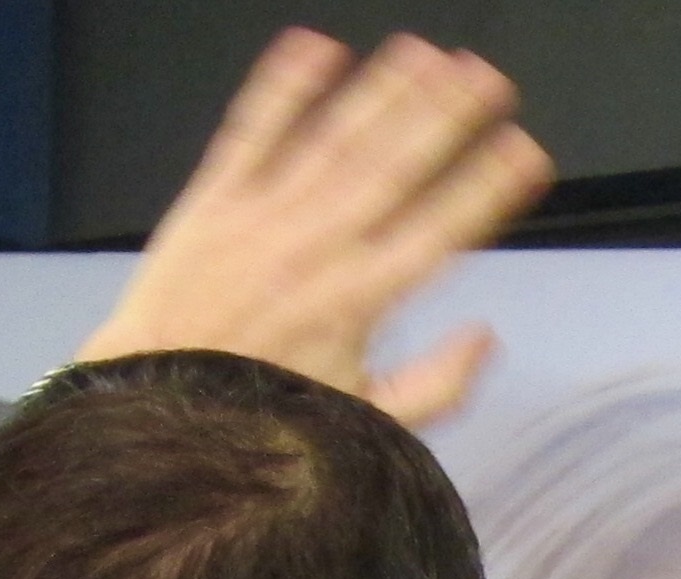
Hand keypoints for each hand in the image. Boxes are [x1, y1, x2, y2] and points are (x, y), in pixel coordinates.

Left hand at [69, 31, 551, 425]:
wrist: (155, 412)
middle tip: (489, 77)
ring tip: (426, 52)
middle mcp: (315, 248)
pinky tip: (316, 46)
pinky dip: (281, 88)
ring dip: (381, 92)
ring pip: (333, 141)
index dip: (485, 188)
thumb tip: (486, 338)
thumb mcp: (365, 430)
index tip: (525, 151)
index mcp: (360, 303)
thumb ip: (434, 390)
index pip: (439, 232)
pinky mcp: (209, 200)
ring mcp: (260, 217)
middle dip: (444, 118)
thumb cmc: (266, 422)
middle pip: (392, 170)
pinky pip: (250, 133)